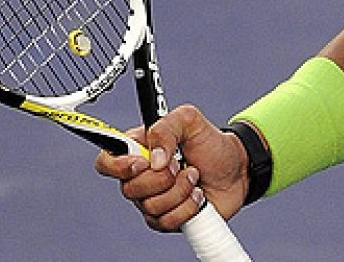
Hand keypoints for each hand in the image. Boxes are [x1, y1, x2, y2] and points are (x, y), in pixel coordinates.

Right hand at [93, 104, 248, 230]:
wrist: (237, 169)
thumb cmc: (211, 144)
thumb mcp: (190, 121)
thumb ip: (166, 128)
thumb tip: (154, 159)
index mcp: (138, 151)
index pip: (106, 161)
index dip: (117, 166)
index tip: (143, 162)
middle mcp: (140, 178)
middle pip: (129, 189)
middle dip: (161, 178)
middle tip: (180, 165)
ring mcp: (152, 201)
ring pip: (150, 207)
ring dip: (180, 190)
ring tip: (194, 176)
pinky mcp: (167, 219)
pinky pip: (167, 222)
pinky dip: (187, 207)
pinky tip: (198, 195)